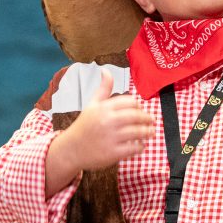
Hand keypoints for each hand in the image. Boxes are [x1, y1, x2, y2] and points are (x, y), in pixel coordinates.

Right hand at [45, 69, 153, 195]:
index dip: (139, 106)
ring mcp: (110, 137)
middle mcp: (107, 121)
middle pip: (136, 116)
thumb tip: (106, 70)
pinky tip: (140, 145)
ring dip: (148, 132)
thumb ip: (103, 89)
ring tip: (150, 133)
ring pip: (138, 132)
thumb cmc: (84, 126)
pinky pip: (134, 148)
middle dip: (148, 119)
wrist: (71, 149)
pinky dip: (140, 147)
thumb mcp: (92, 105)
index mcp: (103, 108)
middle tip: (152, 121)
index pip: (130, 102)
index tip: (141, 110)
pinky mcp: (113, 153)